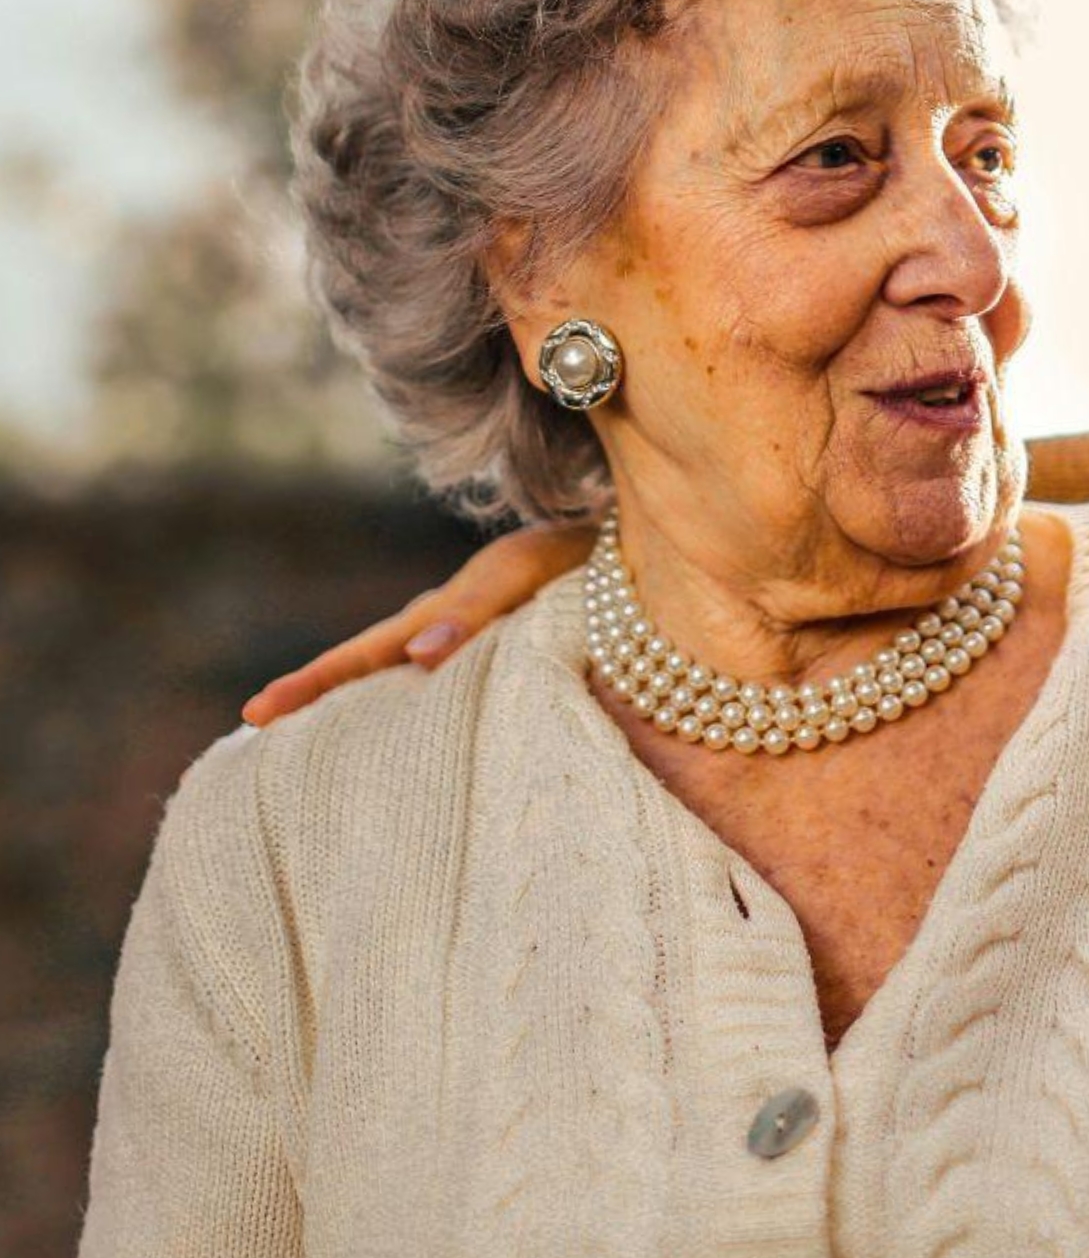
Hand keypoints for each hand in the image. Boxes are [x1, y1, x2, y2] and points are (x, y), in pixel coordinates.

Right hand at [240, 522, 596, 724]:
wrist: (630, 545)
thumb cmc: (574, 557)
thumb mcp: (522, 576)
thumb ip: (472, 614)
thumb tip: (416, 660)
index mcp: (438, 615)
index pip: (361, 654)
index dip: (309, 684)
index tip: (255, 714)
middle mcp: (443, 630)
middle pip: (367, 668)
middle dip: (313, 699)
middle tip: (254, 734)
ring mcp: (466, 642)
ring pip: (398, 679)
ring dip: (357, 708)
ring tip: (310, 748)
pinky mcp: (501, 653)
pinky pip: (443, 687)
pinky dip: (410, 709)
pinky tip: (406, 738)